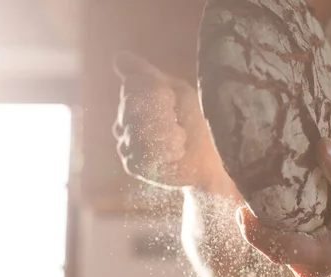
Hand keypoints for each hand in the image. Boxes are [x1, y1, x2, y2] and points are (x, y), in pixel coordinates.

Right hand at [112, 51, 220, 187]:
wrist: (212, 159)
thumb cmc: (198, 123)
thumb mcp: (178, 92)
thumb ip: (148, 75)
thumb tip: (118, 57)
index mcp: (133, 99)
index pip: (131, 83)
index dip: (156, 91)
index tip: (172, 100)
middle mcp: (124, 120)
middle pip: (132, 104)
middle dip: (163, 112)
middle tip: (178, 123)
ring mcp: (126, 142)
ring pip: (138, 127)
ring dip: (169, 132)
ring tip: (181, 139)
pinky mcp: (132, 164)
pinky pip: (143, 149)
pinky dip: (167, 149)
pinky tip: (176, 153)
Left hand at [236, 138, 330, 276]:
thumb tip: (322, 145)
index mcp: (330, 253)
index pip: (286, 250)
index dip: (260, 235)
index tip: (243, 213)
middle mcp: (312, 266)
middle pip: (272, 248)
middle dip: (255, 225)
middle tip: (243, 192)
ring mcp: (302, 266)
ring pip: (270, 247)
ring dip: (259, 224)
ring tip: (250, 193)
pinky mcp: (296, 259)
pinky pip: (274, 244)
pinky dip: (267, 225)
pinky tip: (260, 203)